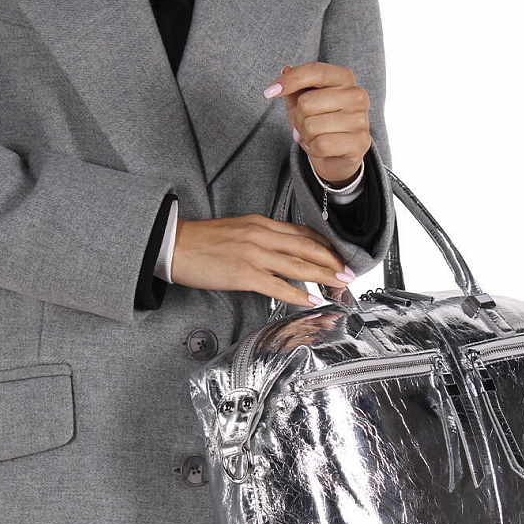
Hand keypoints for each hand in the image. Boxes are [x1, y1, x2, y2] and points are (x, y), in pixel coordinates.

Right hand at [170, 215, 355, 307]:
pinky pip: (279, 285)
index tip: (337, 255)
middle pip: (307, 247)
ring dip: (324, 276)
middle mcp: (261, 235)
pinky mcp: (245, 273)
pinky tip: (313, 299)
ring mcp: (254, 254)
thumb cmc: (201, 241)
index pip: (302, 233)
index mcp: (260, 223)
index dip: (325, 245)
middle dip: (332, 261)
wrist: (175, 245)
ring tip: (339, 284)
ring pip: (299, 265)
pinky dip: (300, 294)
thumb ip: (261, 238)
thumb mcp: (237, 230)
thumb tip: (280, 251)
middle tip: (348, 272)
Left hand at [263, 62, 370, 186]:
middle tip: (306, 126)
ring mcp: (360, 119)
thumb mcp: (304, 103)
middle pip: (307, 102)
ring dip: (306, 136)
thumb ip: (295, 87)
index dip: (289, 81)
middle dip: (298, 118)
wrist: (338, 157)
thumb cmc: (320, 125)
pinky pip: (321, 145)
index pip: (314, 71)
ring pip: (311, 126)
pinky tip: (322, 149)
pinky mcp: (359, 142)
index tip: (269, 92)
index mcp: (345, 78)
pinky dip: (314, 150)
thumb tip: (285, 69)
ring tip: (316, 137)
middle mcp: (357, 95)